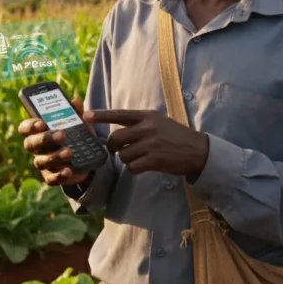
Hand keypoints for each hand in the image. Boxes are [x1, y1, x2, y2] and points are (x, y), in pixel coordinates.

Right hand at [18, 97, 89, 186]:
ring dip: (54, 157)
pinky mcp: (50, 176)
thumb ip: (74, 112)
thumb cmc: (73, 135)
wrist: (84, 157)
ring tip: (70, 152)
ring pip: (41, 161)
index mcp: (37, 132)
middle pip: (31, 144)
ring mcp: (42, 162)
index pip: (25, 128)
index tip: (42, 123)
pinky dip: (59, 175)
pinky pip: (50, 179)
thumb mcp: (76, 122)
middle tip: (62, 135)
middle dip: (45, 139)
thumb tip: (76, 101)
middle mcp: (36, 148)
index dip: (30, 126)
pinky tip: (69, 170)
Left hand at [84, 109, 208, 175]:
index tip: (85, 116)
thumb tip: (118, 131)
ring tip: (138, 158)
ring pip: (123, 155)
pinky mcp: (155, 159)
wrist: (197, 150)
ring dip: (126, 160)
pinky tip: (143, 166)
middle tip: (118, 150)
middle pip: (116, 138)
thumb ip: (140, 124)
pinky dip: (134, 169)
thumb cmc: (175, 136)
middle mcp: (147, 128)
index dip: (101, 115)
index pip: (119, 114)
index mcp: (147, 116)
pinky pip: (132, 167)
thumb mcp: (158, 122)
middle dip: (113, 147)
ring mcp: (151, 144)